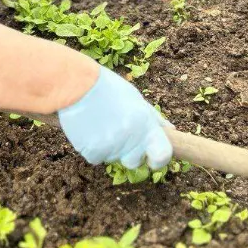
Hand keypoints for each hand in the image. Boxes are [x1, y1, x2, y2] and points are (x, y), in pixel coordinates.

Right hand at [57, 66, 172, 168]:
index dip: (158, 160)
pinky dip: (92, 147)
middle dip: (128, 152)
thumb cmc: (108, 88)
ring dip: (108, 147)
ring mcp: (112, 147)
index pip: (163, 156)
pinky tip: (89, 129)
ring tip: (99, 123)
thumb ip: (153, 118)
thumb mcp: (136, 99)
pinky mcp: (93, 152)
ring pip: (113, 158)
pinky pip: (96, 157)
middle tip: (115, 130)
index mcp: (145, 125)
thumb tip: (170, 130)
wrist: (77, 85)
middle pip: (134, 161)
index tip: (151, 157)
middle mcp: (131, 139)